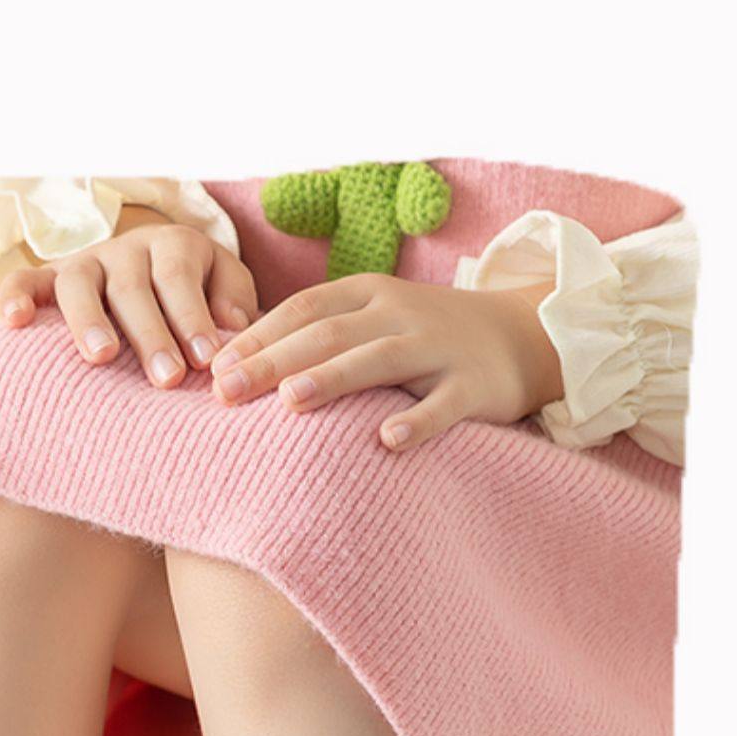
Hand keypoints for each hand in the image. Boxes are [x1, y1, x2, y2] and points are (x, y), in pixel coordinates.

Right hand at [0, 219, 258, 387]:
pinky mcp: (47, 280)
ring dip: (88, 320)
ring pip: (78, 284)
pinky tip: (14, 322)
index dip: (192, 316)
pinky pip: (23, 281)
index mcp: (173, 246)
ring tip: (100, 358)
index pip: (179, 278)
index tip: (205, 359)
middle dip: (150, 333)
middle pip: (132, 287)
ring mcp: (83, 263)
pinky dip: (15, 297)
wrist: (154, 281)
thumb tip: (233, 328)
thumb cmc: (199, 298)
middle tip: (167, 378)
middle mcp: (126, 249)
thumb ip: (235, 305)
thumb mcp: (227, 289)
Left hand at [210, 274, 563, 449]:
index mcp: (369, 294)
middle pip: (330, 333)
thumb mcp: (372, 319)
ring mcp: (439, 348)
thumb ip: (316, 334)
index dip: (259, 335)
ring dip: (334, 378)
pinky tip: (388, 441)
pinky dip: (417, 421)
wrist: (521, 335)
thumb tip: (236, 362)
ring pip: (381, 359)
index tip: (215, 368)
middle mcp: (400, 314)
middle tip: (226, 392)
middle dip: (274, 361)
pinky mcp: (473, 385)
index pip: (304, 308)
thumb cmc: (424, 335)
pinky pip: (443, 405)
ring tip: (291, 401)